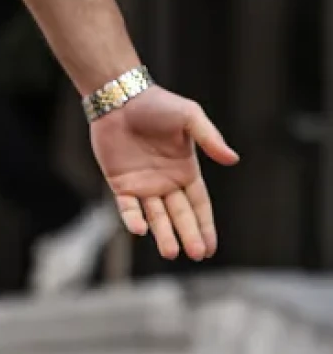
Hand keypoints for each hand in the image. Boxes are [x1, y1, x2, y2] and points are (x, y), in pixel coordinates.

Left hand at [90, 85, 238, 261]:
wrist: (121, 98)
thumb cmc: (158, 104)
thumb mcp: (190, 118)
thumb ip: (210, 139)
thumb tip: (234, 160)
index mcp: (185, 171)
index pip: (199, 205)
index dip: (205, 226)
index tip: (210, 248)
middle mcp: (166, 183)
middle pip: (180, 216)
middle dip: (188, 236)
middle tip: (196, 255)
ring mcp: (142, 186)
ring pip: (155, 217)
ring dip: (163, 235)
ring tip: (171, 253)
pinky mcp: (120, 184)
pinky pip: (127, 208)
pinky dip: (133, 219)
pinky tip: (140, 230)